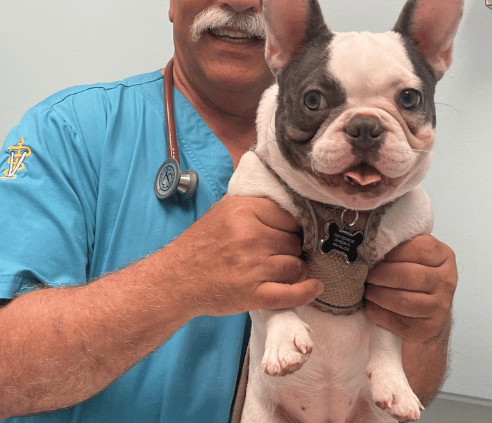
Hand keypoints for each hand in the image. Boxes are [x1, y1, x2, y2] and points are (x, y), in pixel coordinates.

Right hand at [171, 195, 323, 316]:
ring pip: (296, 265)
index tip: (284, 232)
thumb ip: (253, 202)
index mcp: (243, 210)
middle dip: (289, 248)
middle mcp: (250, 236)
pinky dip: (306, 292)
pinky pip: (291, 293)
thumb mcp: (223, 210)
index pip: (289, 215)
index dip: (289, 226)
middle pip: (294, 241)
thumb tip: (287, 198)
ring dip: (293, 269)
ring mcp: (253, 266)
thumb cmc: (201, 244)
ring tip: (280, 269)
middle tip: (275, 253)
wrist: (177, 278)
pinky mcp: (253, 294)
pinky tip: (315, 286)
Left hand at [364, 235, 456, 342]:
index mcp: (443, 256)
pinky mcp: (428, 329)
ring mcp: (440, 307)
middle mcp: (446, 281)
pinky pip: (397, 321)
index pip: (419, 249)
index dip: (392, 252)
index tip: (375, 255)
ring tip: (367, 290)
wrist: (428, 315)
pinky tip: (371, 306)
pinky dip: (377, 312)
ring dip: (377, 294)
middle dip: (380, 275)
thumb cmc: (414, 277)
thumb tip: (369, 243)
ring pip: (403, 300)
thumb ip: (400, 245)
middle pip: (408, 275)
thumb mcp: (413, 254)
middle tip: (367, 276)